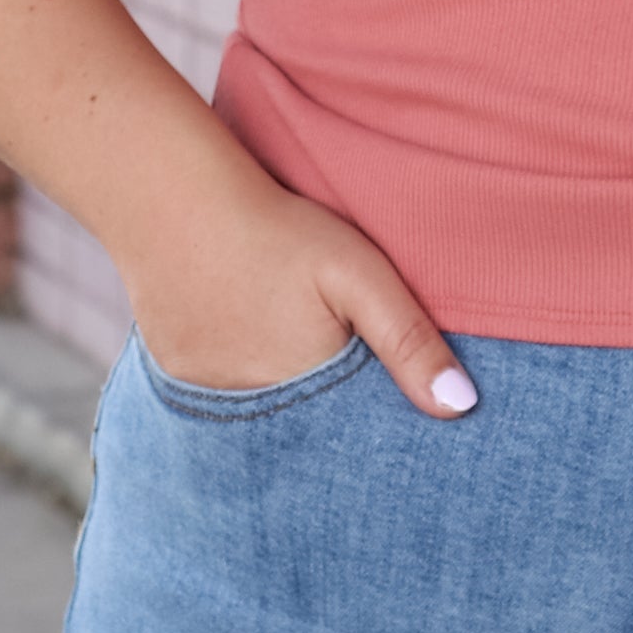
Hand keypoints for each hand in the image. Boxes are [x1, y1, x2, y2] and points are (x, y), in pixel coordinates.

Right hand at [126, 174, 477, 414]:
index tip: (391, 410)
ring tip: (285, 344)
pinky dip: (239, 380)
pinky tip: (244, 337)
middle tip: (329, 356)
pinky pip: (221, 397)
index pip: (356, 436)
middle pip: (309, 431)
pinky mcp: (175, 381)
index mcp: (310, 395)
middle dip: (330, 417)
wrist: (169, 196)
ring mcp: (209, 402)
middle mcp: (256, 414)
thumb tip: (462, 407)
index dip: (376, 423)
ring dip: (283, 399)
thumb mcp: (358, 274)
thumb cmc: (274, 228)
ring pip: (264, 416)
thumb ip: (408, 340)